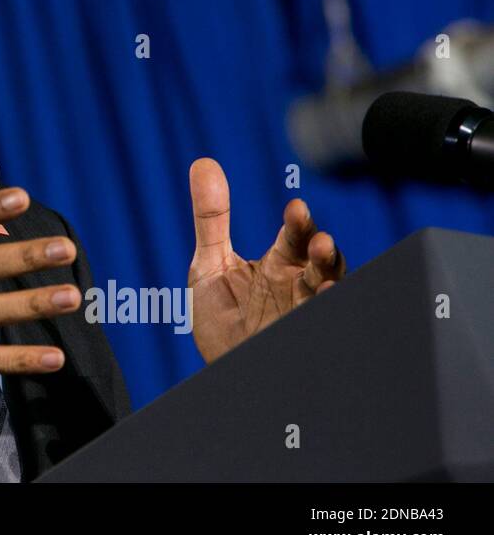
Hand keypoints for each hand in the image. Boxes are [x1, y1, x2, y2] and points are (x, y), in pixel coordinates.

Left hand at [187, 157, 345, 362]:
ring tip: (326, 276)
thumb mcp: (209, 265)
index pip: (294, 237)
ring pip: (328, 292)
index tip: (295, 208)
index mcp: (280, 264)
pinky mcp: (304, 337)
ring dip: (331, 283)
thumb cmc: (221, 320)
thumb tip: (203, 163)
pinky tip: (327, 302)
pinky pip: (322, 323)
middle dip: (322, 251)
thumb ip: (212, 218)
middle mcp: (299, 287)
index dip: (298, 223)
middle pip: (320, 262)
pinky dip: (326, 312)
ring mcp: (304, 313)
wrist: (221, 371)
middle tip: (318, 242)